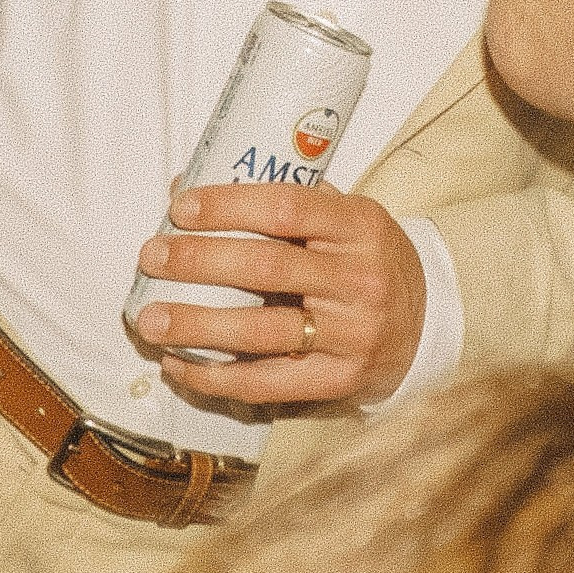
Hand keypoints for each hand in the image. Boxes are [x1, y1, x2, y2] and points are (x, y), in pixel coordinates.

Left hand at [133, 182, 426, 406]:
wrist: (425, 320)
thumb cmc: (367, 260)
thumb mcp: (346, 219)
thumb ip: (286, 204)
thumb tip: (190, 189)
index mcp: (361, 225)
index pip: (287, 207)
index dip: (229, 206)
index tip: (181, 206)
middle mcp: (358, 279)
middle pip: (266, 268)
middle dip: (199, 262)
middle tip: (152, 256)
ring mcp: (351, 334)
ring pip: (259, 332)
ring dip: (195, 326)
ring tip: (148, 319)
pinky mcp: (338, 381)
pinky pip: (265, 384)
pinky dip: (214, 377)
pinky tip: (178, 364)